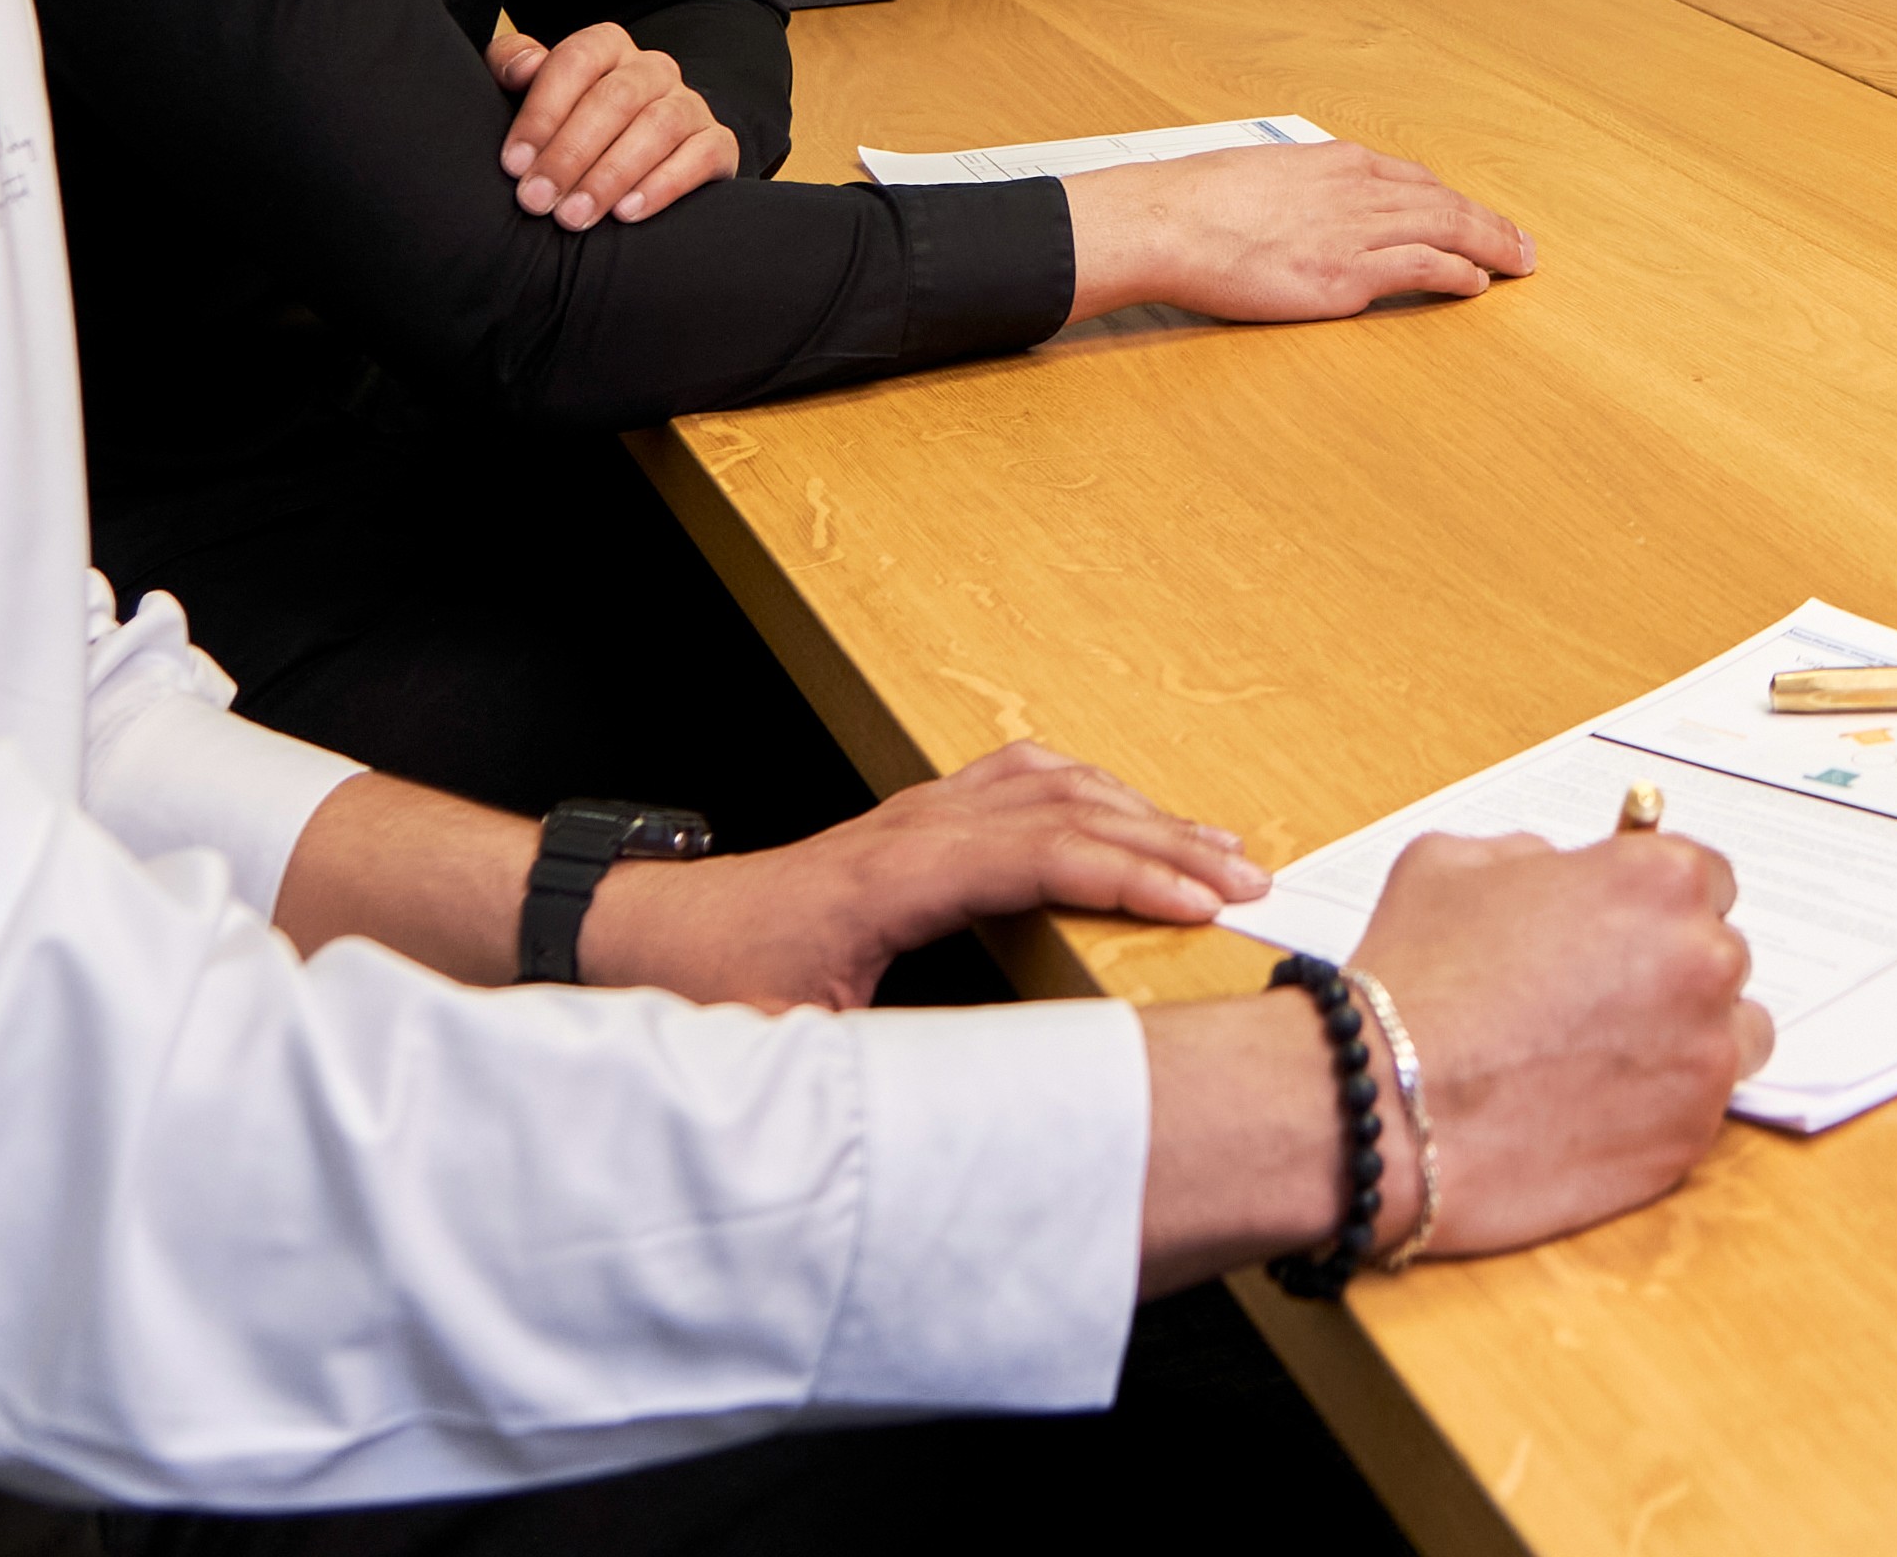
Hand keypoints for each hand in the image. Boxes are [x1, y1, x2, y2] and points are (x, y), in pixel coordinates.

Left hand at [490, 17, 734, 228]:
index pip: (576, 61)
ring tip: (576, 215)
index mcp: (606, 46)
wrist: (629, 158)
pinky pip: (702, 155)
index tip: (513, 164)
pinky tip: (627, 213)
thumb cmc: (567, 125)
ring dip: (612, 174)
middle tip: (538, 200)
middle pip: (616, 98)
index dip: (542, 112)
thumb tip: (523, 67)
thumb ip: (510, 66)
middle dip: (571, 153)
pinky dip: (665, 185)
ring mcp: (690, 104)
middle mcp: (652, 68)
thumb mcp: (527, 92)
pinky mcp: (717, 142)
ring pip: (659, 126)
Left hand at [585, 739, 1264, 1006]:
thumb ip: (868, 1072)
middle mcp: (914, 825)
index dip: (1131, 873)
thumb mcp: (787, 1051)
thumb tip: (954, 1116)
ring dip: (1144, 812)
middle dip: (1171, 842)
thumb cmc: (710, 988)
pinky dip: (1095, 791)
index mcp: (893, 877)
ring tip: (1221, 848)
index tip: (1207, 903)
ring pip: (1056, 783)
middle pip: (1069, 808)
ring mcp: (917, 811)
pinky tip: (1130, 812)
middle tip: (1254, 881)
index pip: (1041, 853)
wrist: (643, 932)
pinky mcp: (916, 817)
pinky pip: (1026, 779)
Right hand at [1067, 140, 1535, 321]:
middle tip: (1523, 243)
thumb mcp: (1262, 176)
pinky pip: (1425, 267)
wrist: (1170, 221)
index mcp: (1338, 163)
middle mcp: (1359, 189)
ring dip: (1492, 246)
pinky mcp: (1349, 273)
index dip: (1454, 201)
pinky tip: (1477, 283)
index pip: (1416, 179)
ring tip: (1519, 262)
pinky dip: (1459, 273)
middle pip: (1447, 202)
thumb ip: (1299, 192)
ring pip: (1449, 229)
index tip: (1475, 215)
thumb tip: (1301, 212)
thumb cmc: (1198, 203)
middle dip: (1491, 223)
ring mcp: (1357, 230)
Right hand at [1342, 824, 1764, 1259]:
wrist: (1382, 1104)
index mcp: (1658, 879)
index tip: (1628, 933)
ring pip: (1734, 1036)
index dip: (1659, 908)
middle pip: (1721, 957)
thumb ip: (1530, 854)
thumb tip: (1556, 871)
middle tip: (1602, 1002)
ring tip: (1611, 1060)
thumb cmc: (1413, 981)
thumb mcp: (1453, 863)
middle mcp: (1700, 959)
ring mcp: (1704, 1055)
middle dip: (1671, 973)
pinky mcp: (1688, 1137)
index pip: (1708, 880)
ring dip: (1690, 1040)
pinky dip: (1661, 1109)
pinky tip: (1594, 1109)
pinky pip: (1703, 1112)